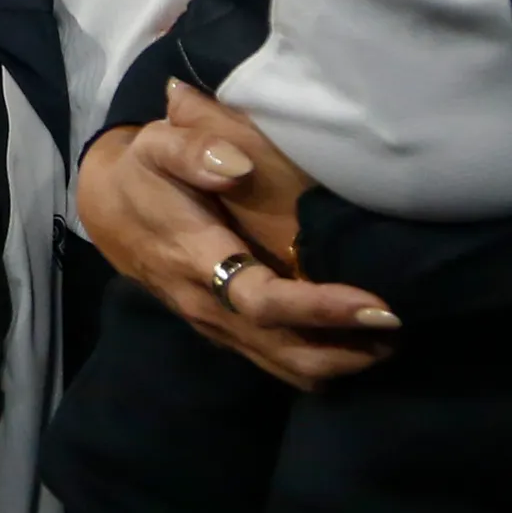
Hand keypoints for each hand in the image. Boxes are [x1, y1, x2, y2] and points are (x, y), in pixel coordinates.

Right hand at [72, 88, 399, 391]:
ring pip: (285, 366)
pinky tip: (355, 342)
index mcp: (196, 260)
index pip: (262, 301)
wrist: (109, 211)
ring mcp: (218, 327)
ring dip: (341, 362)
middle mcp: (209, 306)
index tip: (377, 305)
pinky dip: (322, 361)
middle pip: (285, 351)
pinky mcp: (227, 333)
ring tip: (390, 342)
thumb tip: (239, 167)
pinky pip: (278, 362)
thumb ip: (192, 149)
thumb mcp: (154, 145)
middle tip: (402, 330)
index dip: (320, 309)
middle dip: (347, 349)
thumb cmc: (144, 174)